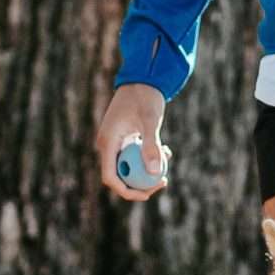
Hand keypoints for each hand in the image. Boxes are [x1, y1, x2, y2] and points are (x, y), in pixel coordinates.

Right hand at [97, 82, 171, 202]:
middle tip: (163, 181)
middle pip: (121, 175)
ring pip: (130, 166)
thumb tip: (156, 173)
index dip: (126, 190)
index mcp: (107, 142)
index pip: (110, 177)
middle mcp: (108, 145)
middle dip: (141, 183)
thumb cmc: (145, 96)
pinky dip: (150, 157)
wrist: (143, 79)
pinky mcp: (125, 140)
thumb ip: (152, 145)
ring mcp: (116, 143)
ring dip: (148, 168)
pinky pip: (136, 157)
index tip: (147, 194)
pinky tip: (166, 149)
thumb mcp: (150, 120)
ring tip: (167, 156)